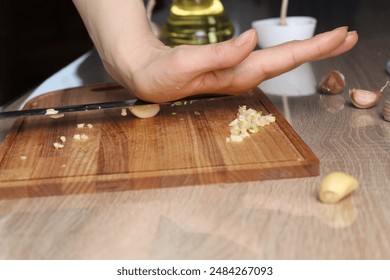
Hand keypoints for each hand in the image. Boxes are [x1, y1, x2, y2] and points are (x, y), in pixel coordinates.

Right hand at [107, 27, 357, 102]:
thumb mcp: (188, 63)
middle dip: (321, 48)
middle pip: (290, 61)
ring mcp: (240, 72)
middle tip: (349, 36)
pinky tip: (296, 48)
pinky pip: (268, 59)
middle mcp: (244, 76)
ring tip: (333, 39)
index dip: (315, 47)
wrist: (149, 79)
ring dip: (309, 49)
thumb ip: (221, 54)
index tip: (340, 37)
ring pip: (282, 60)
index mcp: (237, 75)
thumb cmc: (164, 75)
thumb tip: (252, 39)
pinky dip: (288, 51)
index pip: (284, 60)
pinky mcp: (234, 67)